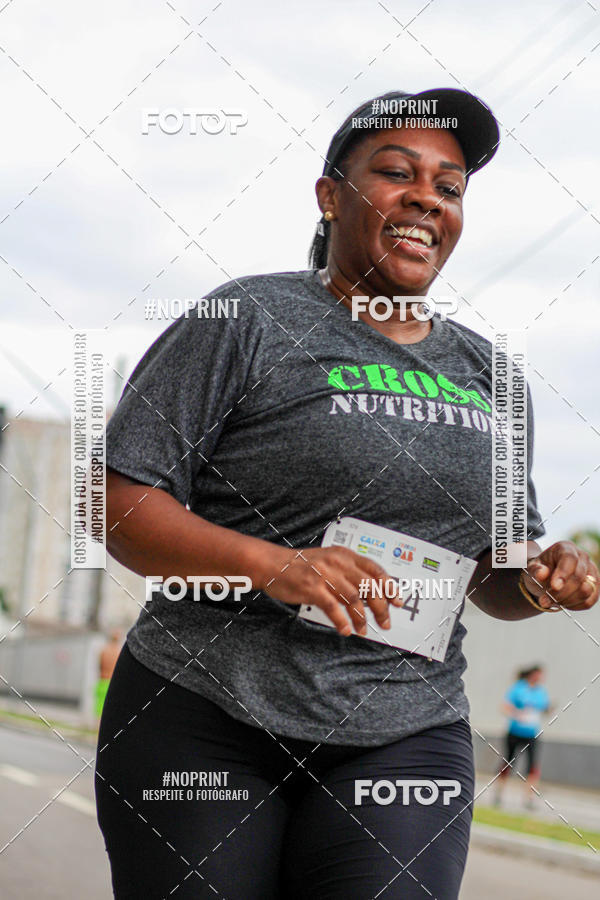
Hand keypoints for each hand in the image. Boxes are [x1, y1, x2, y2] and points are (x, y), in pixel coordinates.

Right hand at [263, 546, 400, 636]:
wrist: (272, 564)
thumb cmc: (301, 566)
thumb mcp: (329, 562)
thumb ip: (349, 573)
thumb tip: (371, 592)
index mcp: (344, 555)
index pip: (375, 569)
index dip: (389, 587)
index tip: (397, 602)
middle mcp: (337, 563)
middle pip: (369, 586)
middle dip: (381, 607)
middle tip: (385, 622)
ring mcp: (325, 575)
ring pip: (354, 599)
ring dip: (361, 618)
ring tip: (363, 630)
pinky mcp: (312, 589)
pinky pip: (333, 608)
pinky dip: (342, 622)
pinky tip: (345, 630)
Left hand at [522, 541, 599, 610]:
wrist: (546, 578)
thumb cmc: (540, 570)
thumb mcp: (532, 568)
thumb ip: (535, 570)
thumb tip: (542, 574)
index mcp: (566, 548)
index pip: (569, 559)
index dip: (563, 573)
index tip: (554, 587)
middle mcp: (582, 557)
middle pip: (578, 576)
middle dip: (561, 593)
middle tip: (544, 601)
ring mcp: (591, 572)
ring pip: (586, 590)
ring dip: (567, 600)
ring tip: (552, 602)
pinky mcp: (595, 587)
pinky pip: (589, 601)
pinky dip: (574, 606)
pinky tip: (562, 603)